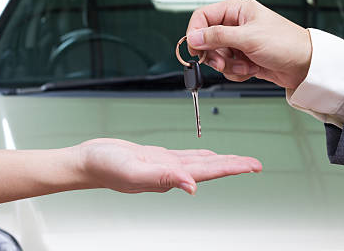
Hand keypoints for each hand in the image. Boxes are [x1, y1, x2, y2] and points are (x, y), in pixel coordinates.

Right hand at [78, 138, 261, 194]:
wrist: (88, 161)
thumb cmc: (105, 167)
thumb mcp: (134, 170)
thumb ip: (164, 178)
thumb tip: (193, 187)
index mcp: (170, 177)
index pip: (209, 172)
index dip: (233, 168)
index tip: (252, 167)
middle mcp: (172, 173)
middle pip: (211, 168)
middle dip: (235, 165)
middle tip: (256, 163)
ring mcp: (166, 166)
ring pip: (202, 162)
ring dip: (222, 161)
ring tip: (240, 160)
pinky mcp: (158, 157)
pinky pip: (187, 156)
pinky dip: (202, 155)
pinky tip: (210, 155)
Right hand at [186, 0, 311, 89]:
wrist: (304, 65)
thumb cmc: (286, 43)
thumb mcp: (248, 38)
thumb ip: (217, 36)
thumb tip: (194, 37)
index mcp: (237, 10)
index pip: (203, 16)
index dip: (196, 32)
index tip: (195, 49)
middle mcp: (236, 24)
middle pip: (207, 39)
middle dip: (215, 54)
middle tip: (222, 62)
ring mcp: (240, 42)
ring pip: (217, 56)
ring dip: (229, 65)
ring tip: (245, 65)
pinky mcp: (244, 57)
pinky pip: (228, 66)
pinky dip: (237, 71)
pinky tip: (251, 69)